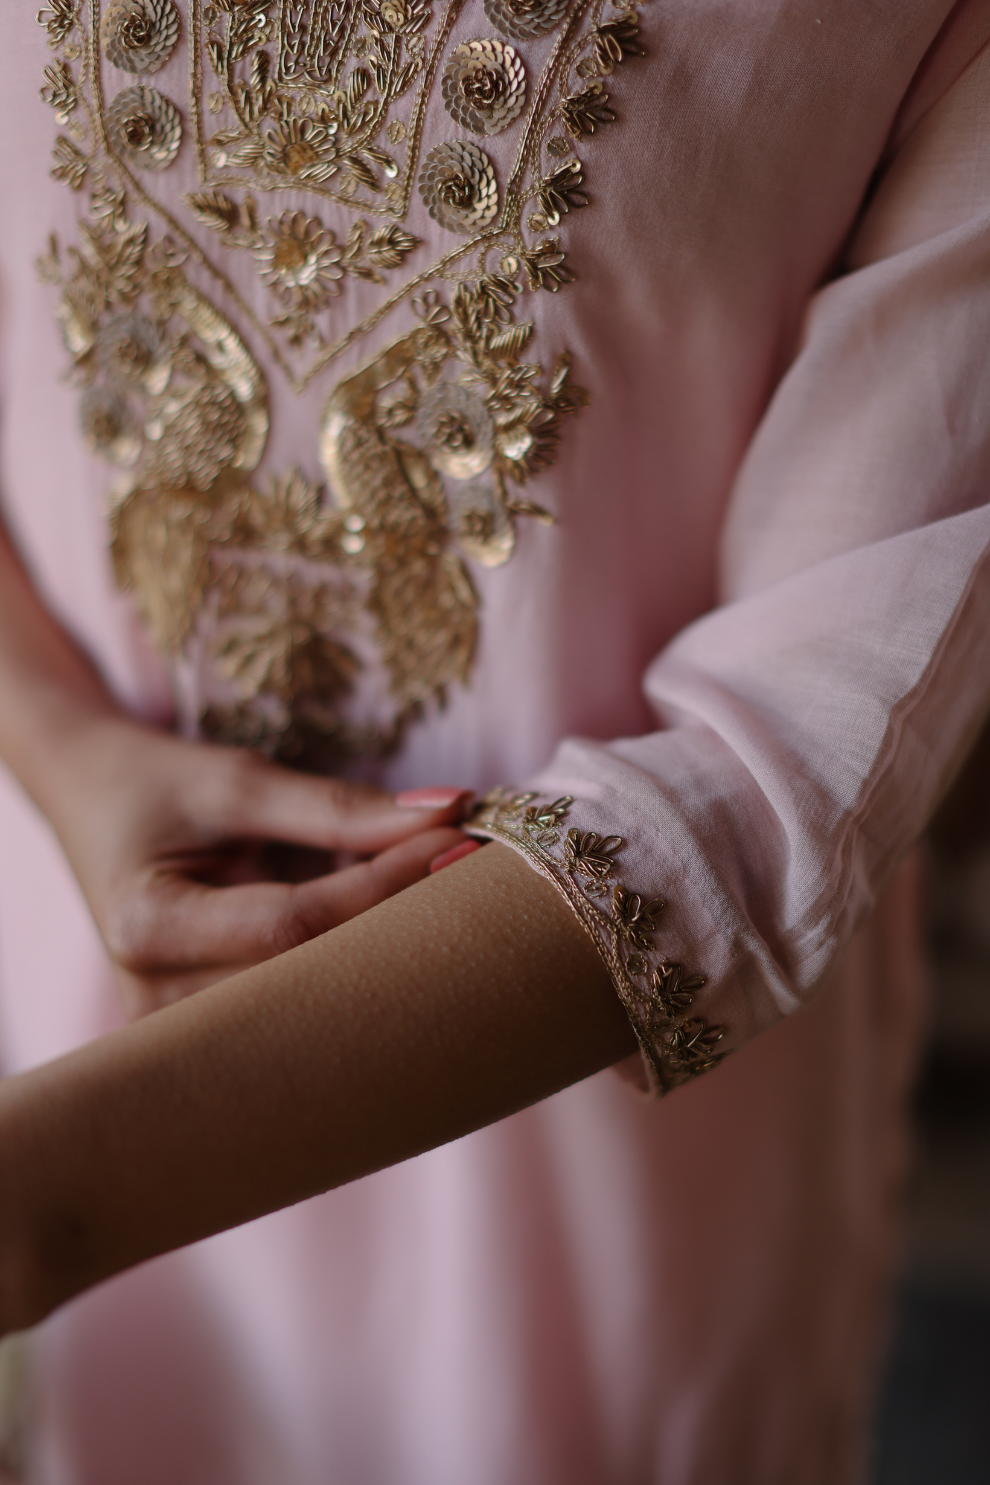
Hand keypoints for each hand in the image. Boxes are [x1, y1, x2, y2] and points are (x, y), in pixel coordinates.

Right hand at [41, 714, 471, 1018]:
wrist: (93, 803)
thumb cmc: (158, 784)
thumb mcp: (238, 779)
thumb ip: (337, 806)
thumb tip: (449, 813)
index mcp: (147, 927)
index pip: (294, 925)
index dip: (384, 885)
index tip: (456, 841)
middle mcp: (156, 1000)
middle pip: (310, 985)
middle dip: (401, 938)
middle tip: (482, 893)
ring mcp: (180, 1032)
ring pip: (314, 1012)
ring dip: (388, 965)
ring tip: (452, 915)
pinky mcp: (211, 1035)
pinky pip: (300, 1014)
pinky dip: (356, 979)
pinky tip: (407, 948)